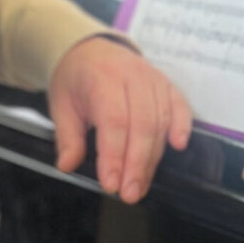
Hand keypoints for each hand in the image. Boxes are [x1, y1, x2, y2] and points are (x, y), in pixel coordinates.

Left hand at [48, 36, 191, 202]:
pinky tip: (178, 147)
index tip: (111, 184)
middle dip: (136, 164)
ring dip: (153, 158)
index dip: (114, 156)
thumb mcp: (61, 105)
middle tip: (129, 193)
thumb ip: (67, 137)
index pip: (113, 121)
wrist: (89, 49)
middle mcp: (131, 76)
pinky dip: (182, 126)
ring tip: (140, 185)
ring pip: (160, 121)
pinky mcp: (166, 84)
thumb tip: (68, 165)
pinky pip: (180, 106)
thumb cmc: (76, 79)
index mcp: (101, 78)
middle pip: (141, 125)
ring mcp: (152, 78)